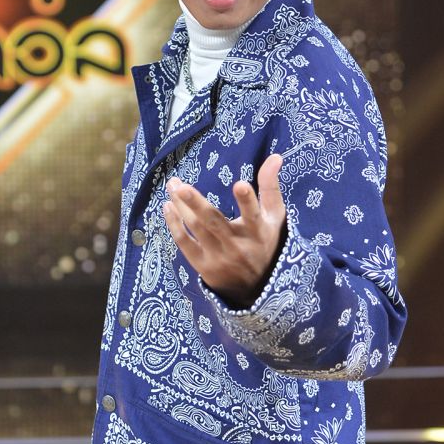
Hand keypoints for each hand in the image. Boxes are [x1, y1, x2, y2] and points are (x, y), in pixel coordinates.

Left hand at [163, 154, 286, 307]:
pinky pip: (184, 243)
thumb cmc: (266, 242)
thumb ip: (270, 186)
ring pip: (195, 229)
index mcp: (257, 231)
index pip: (252, 214)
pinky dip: (174, 225)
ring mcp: (218, 257)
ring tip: (172, 185)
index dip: (247, 200)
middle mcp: (237, 245)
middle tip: (179, 185)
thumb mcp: (274, 216)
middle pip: (213, 222)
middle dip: (196, 203)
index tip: (240, 184)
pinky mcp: (203, 266)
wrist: (257, 288)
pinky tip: (168, 207)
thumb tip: (275, 156)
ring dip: (181, 207)